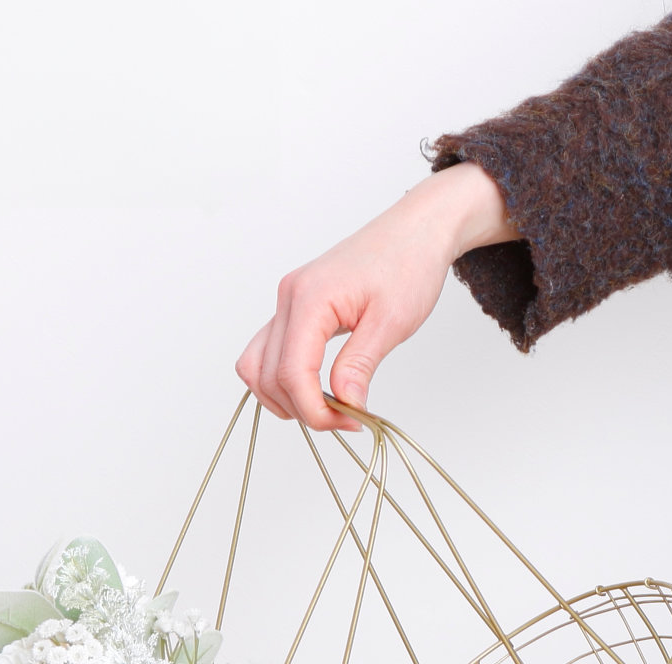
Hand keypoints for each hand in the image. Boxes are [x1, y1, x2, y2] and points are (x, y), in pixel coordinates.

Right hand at [236, 162, 517, 431]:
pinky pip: (270, 353)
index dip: (315, 410)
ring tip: (330, 409)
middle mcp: (288, 299)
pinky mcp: (295, 309)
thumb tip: (345, 406)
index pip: (291, 373)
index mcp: (309, 299)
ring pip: (257, 367)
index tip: (351, 424)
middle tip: (347, 419)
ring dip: (285, 399)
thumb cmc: (408, 264)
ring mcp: (287, 304)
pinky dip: (285, 380)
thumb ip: (360, 365)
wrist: (415, 231)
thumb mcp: (391, 322)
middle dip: (303, 409)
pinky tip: (317, 390)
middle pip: (268, 376)